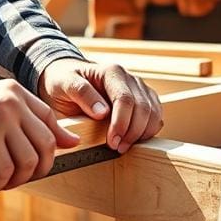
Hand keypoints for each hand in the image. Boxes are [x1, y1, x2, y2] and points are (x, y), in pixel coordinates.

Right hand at [0, 80, 78, 194]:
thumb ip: (30, 117)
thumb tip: (72, 141)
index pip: (49, 124)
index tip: (45, 163)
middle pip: (38, 152)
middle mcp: (7, 107)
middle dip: (30, 173)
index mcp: (15, 93)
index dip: (53, 148)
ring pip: (14, 169)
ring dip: (2, 183)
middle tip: (14, 180)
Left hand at [38, 58, 162, 154]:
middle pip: (143, 108)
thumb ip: (82, 93)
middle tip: (116, 148)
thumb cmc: (64, 80)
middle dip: (132, 132)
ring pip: (153, 112)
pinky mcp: (143, 98)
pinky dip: (148, 130)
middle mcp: (129, 78)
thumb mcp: (64, 83)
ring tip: (123, 146)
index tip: (111, 142)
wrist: (67, 75)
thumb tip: (103, 113)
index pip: (125, 99)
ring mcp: (138, 88)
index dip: (121, 123)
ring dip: (142, 133)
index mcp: (111, 72)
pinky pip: (155, 115)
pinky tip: (132, 139)